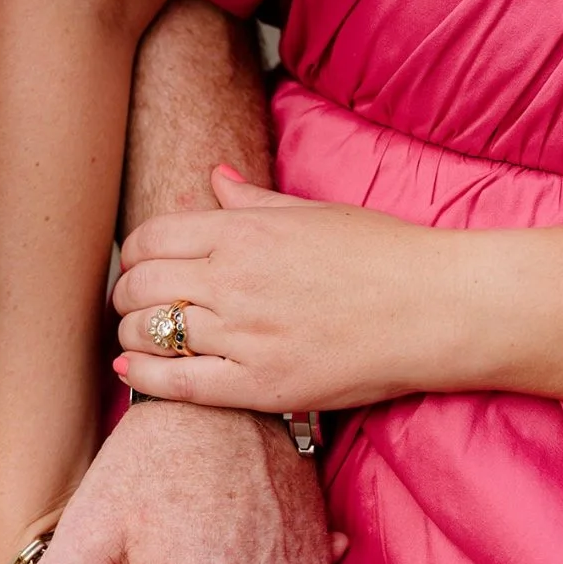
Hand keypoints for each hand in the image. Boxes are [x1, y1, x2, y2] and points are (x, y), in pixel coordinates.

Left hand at [113, 164, 447, 410]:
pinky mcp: (261, 385)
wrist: (437, 308)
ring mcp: (244, 335)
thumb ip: (254, 201)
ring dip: (132, 333)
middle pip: (140, 285)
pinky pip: (178, 385)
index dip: (133, 254)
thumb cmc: (384, 255)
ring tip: (138, 337)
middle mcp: (234, 280)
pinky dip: (143, 378)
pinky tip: (131, 370)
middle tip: (132, 303)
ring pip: (151, 333)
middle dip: (125, 294)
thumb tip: (216, 178)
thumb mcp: (314, 212)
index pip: (151, 237)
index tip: (138, 266)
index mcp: (243, 232)